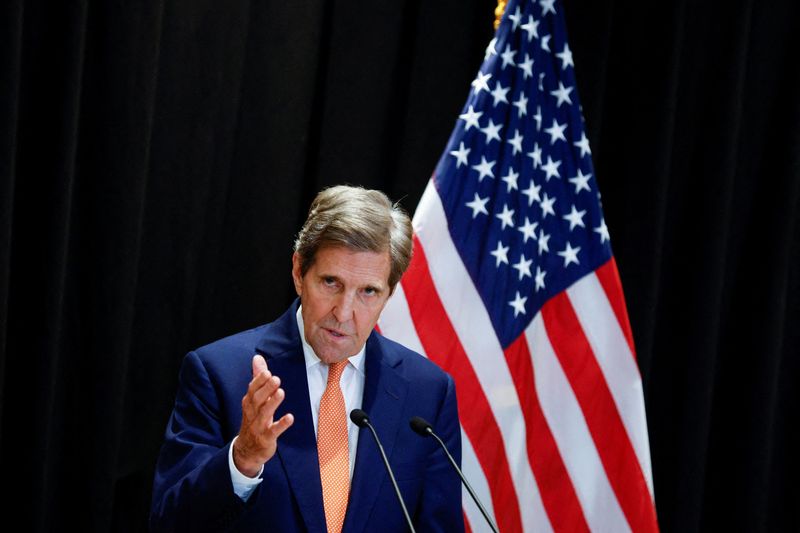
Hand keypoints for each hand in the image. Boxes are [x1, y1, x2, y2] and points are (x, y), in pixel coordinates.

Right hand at [233, 355, 294, 476]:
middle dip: (266, 389)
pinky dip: (281, 425)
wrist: (247, 450)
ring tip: (281, 392)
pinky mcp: (266, 438)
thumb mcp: (254, 400)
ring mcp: (258, 427)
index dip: (258, 381)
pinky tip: (290, 417)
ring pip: (264, 414)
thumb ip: (258, 378)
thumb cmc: (253, 419)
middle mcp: (252, 414)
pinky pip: (273, 431)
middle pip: (257, 400)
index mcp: (249, 403)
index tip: (267, 372)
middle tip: (276, 379)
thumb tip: (257, 357)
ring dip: (273, 403)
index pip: (252, 390)